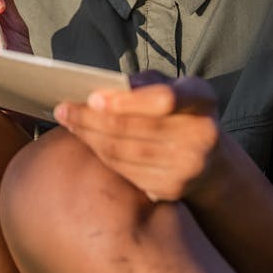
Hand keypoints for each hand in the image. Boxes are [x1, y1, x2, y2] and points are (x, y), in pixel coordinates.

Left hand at [53, 75, 220, 202]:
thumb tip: (104, 89)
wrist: (209, 159)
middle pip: (137, 129)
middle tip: (63, 109)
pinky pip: (126, 172)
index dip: (127, 101)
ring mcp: (189, 166)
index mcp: (202, 99)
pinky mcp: (173, 189)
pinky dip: (102, 156)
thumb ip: (144, 83)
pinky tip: (88, 142)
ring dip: (91, 137)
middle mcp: (202, 134)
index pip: (164, 99)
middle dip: (93, 119)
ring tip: (69, 123)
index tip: (93, 98)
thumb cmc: (179, 112)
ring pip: (126, 152)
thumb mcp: (172, 86)